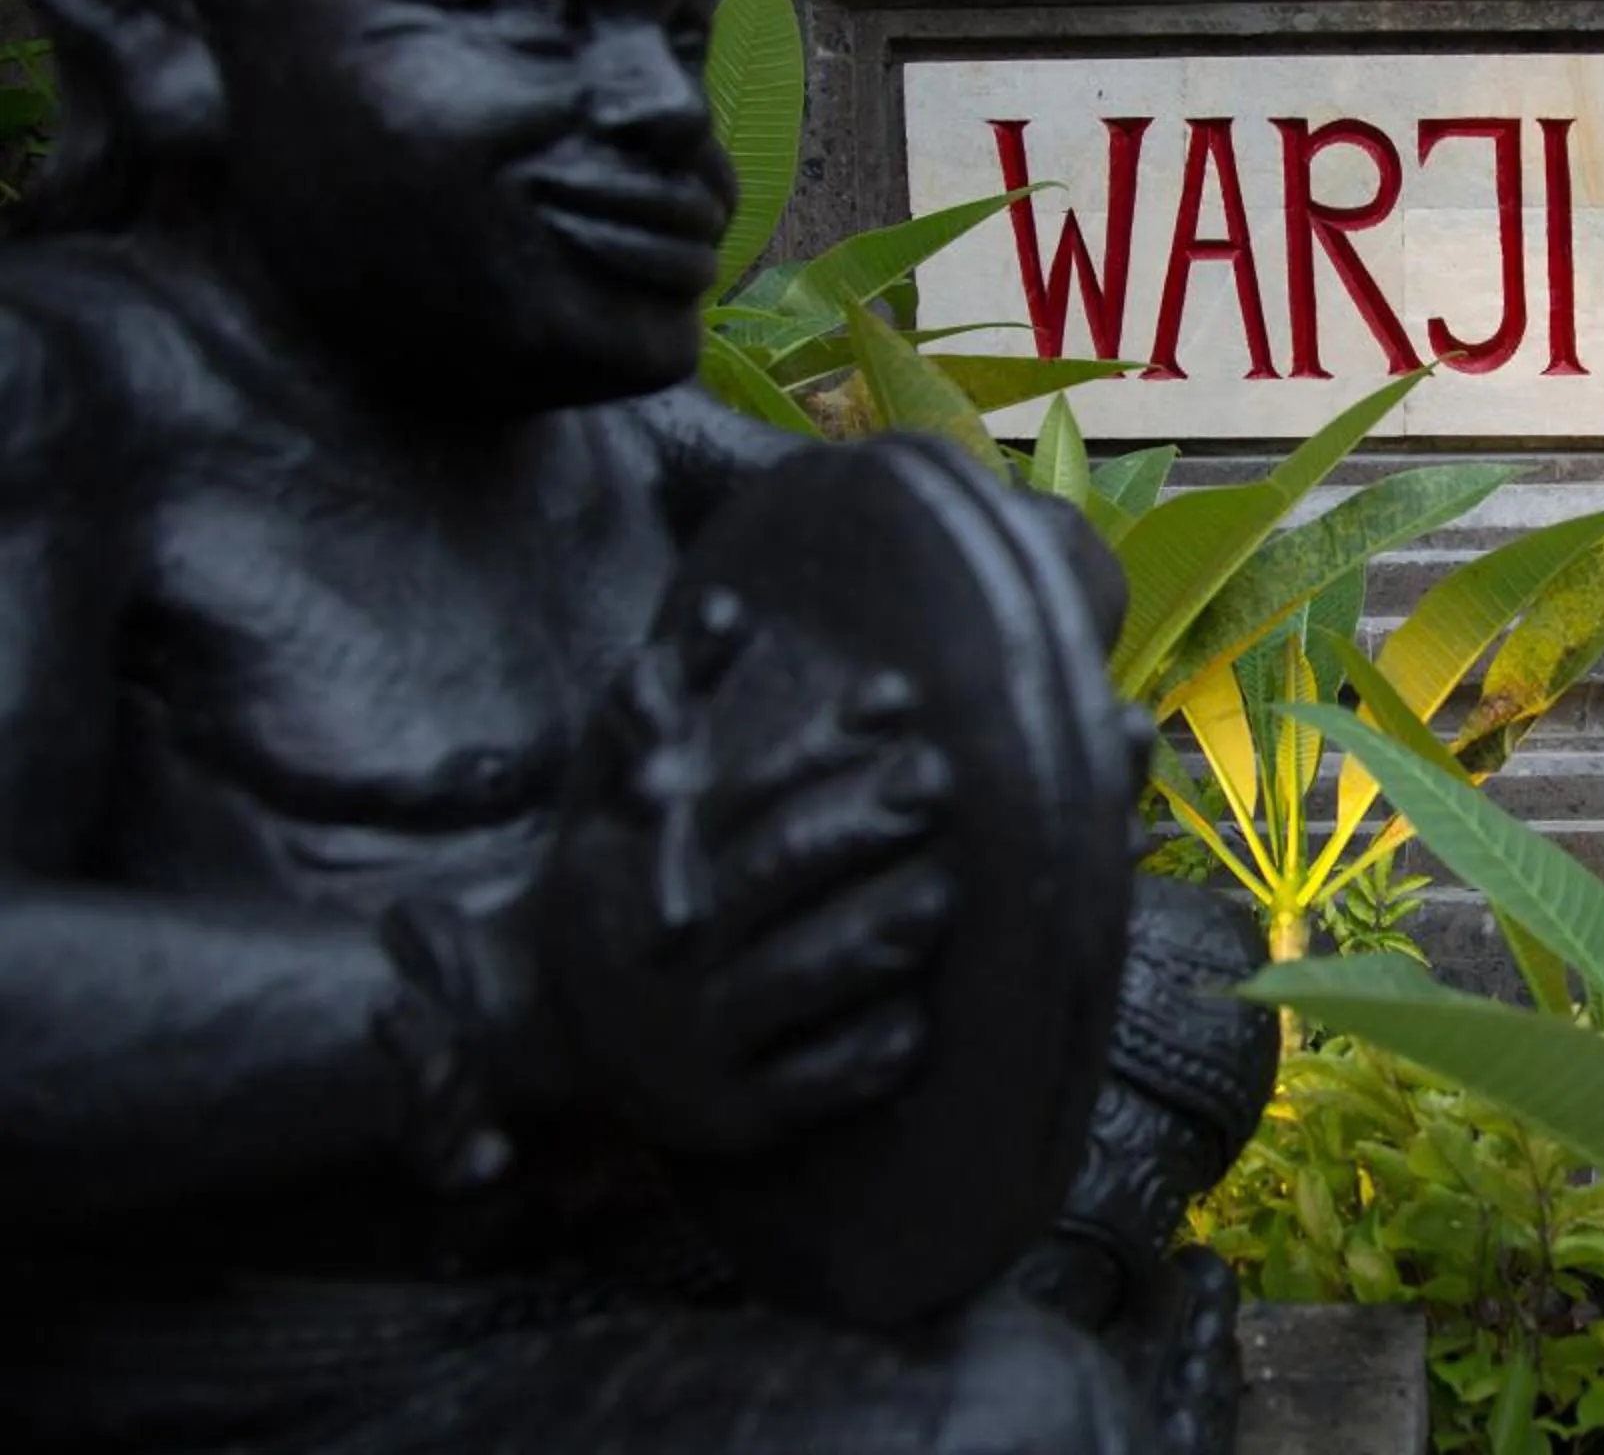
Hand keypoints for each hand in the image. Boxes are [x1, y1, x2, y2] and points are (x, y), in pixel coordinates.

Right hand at [512, 590, 958, 1157]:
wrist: (541, 1040)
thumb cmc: (610, 889)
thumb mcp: (614, 792)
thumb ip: (662, 695)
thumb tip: (730, 604)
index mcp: (642, 867)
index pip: (741, 795)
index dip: (819, 746)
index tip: (901, 702)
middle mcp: (665, 953)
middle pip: (772, 878)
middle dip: (858, 830)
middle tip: (937, 786)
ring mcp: (694, 1043)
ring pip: (792, 985)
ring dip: (870, 940)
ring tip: (940, 898)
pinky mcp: (726, 1121)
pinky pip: (802, 1092)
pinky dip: (858, 1060)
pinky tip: (915, 1027)